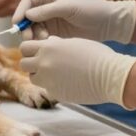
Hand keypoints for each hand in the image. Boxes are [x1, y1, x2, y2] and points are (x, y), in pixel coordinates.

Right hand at [12, 0, 135, 42]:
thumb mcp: (68, 7)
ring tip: (43, 39)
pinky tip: (48, 42)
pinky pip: (42, 35)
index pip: (28, 1)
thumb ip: (47, 10)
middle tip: (28, 37)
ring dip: (34, 34)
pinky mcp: (56, 31)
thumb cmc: (91, 9)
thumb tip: (27, 14)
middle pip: (28, 16)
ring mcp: (52, 18)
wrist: (108, 23)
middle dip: (26, 26)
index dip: (20, 12)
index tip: (17, 24)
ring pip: (34, 27)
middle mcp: (48, 5)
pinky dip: (41, 39)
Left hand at [19, 37, 135, 106]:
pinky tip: (68, 83)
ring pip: (33, 78)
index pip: (25, 47)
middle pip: (23, 64)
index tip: (36, 51)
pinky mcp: (56, 94)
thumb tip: (48, 43)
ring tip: (55, 74)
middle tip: (42, 64)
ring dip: (40, 76)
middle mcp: (44, 63)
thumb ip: (56, 44)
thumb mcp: (74, 42)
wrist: (111, 75)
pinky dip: (54, 86)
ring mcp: (49, 80)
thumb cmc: (96, 55)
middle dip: (31, 63)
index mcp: (48, 47)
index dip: (30, 49)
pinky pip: (48, 89)